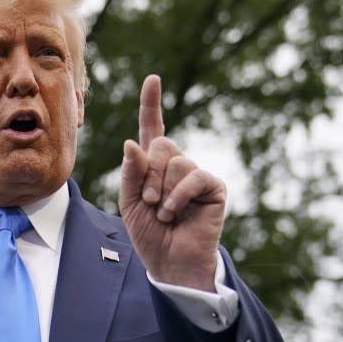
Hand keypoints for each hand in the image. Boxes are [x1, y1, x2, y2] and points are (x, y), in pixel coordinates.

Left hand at [119, 75, 225, 291]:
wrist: (170, 262)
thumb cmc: (149, 233)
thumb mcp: (129, 202)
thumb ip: (130, 173)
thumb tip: (132, 142)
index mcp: (153, 165)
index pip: (153, 129)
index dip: (152, 104)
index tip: (152, 79)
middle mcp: (176, 164)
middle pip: (161, 146)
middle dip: (149, 175)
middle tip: (147, 202)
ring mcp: (196, 174)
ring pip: (177, 161)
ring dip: (162, 191)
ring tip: (163, 213)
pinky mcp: (213, 187)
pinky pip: (194, 176)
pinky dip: (179, 195)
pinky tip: (175, 212)